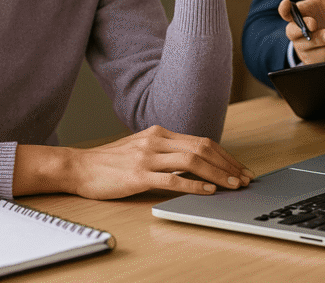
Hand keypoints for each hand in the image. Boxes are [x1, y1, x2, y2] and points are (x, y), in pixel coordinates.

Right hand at [65, 126, 252, 199]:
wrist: (79, 167)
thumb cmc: (109, 162)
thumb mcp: (141, 148)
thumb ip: (165, 151)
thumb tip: (194, 162)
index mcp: (159, 133)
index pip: (201, 141)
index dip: (225, 155)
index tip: (240, 168)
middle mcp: (156, 140)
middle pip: (203, 148)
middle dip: (228, 164)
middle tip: (245, 178)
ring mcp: (147, 156)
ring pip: (192, 161)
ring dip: (218, 174)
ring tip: (233, 185)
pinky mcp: (138, 174)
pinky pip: (172, 179)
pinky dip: (193, 185)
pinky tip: (207, 191)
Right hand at [279, 0, 324, 63]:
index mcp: (298, 13)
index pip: (286, 12)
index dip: (285, 9)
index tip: (287, 5)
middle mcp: (299, 32)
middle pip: (295, 33)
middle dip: (305, 29)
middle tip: (315, 24)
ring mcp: (307, 48)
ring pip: (311, 48)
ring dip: (323, 42)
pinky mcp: (317, 61)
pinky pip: (324, 60)